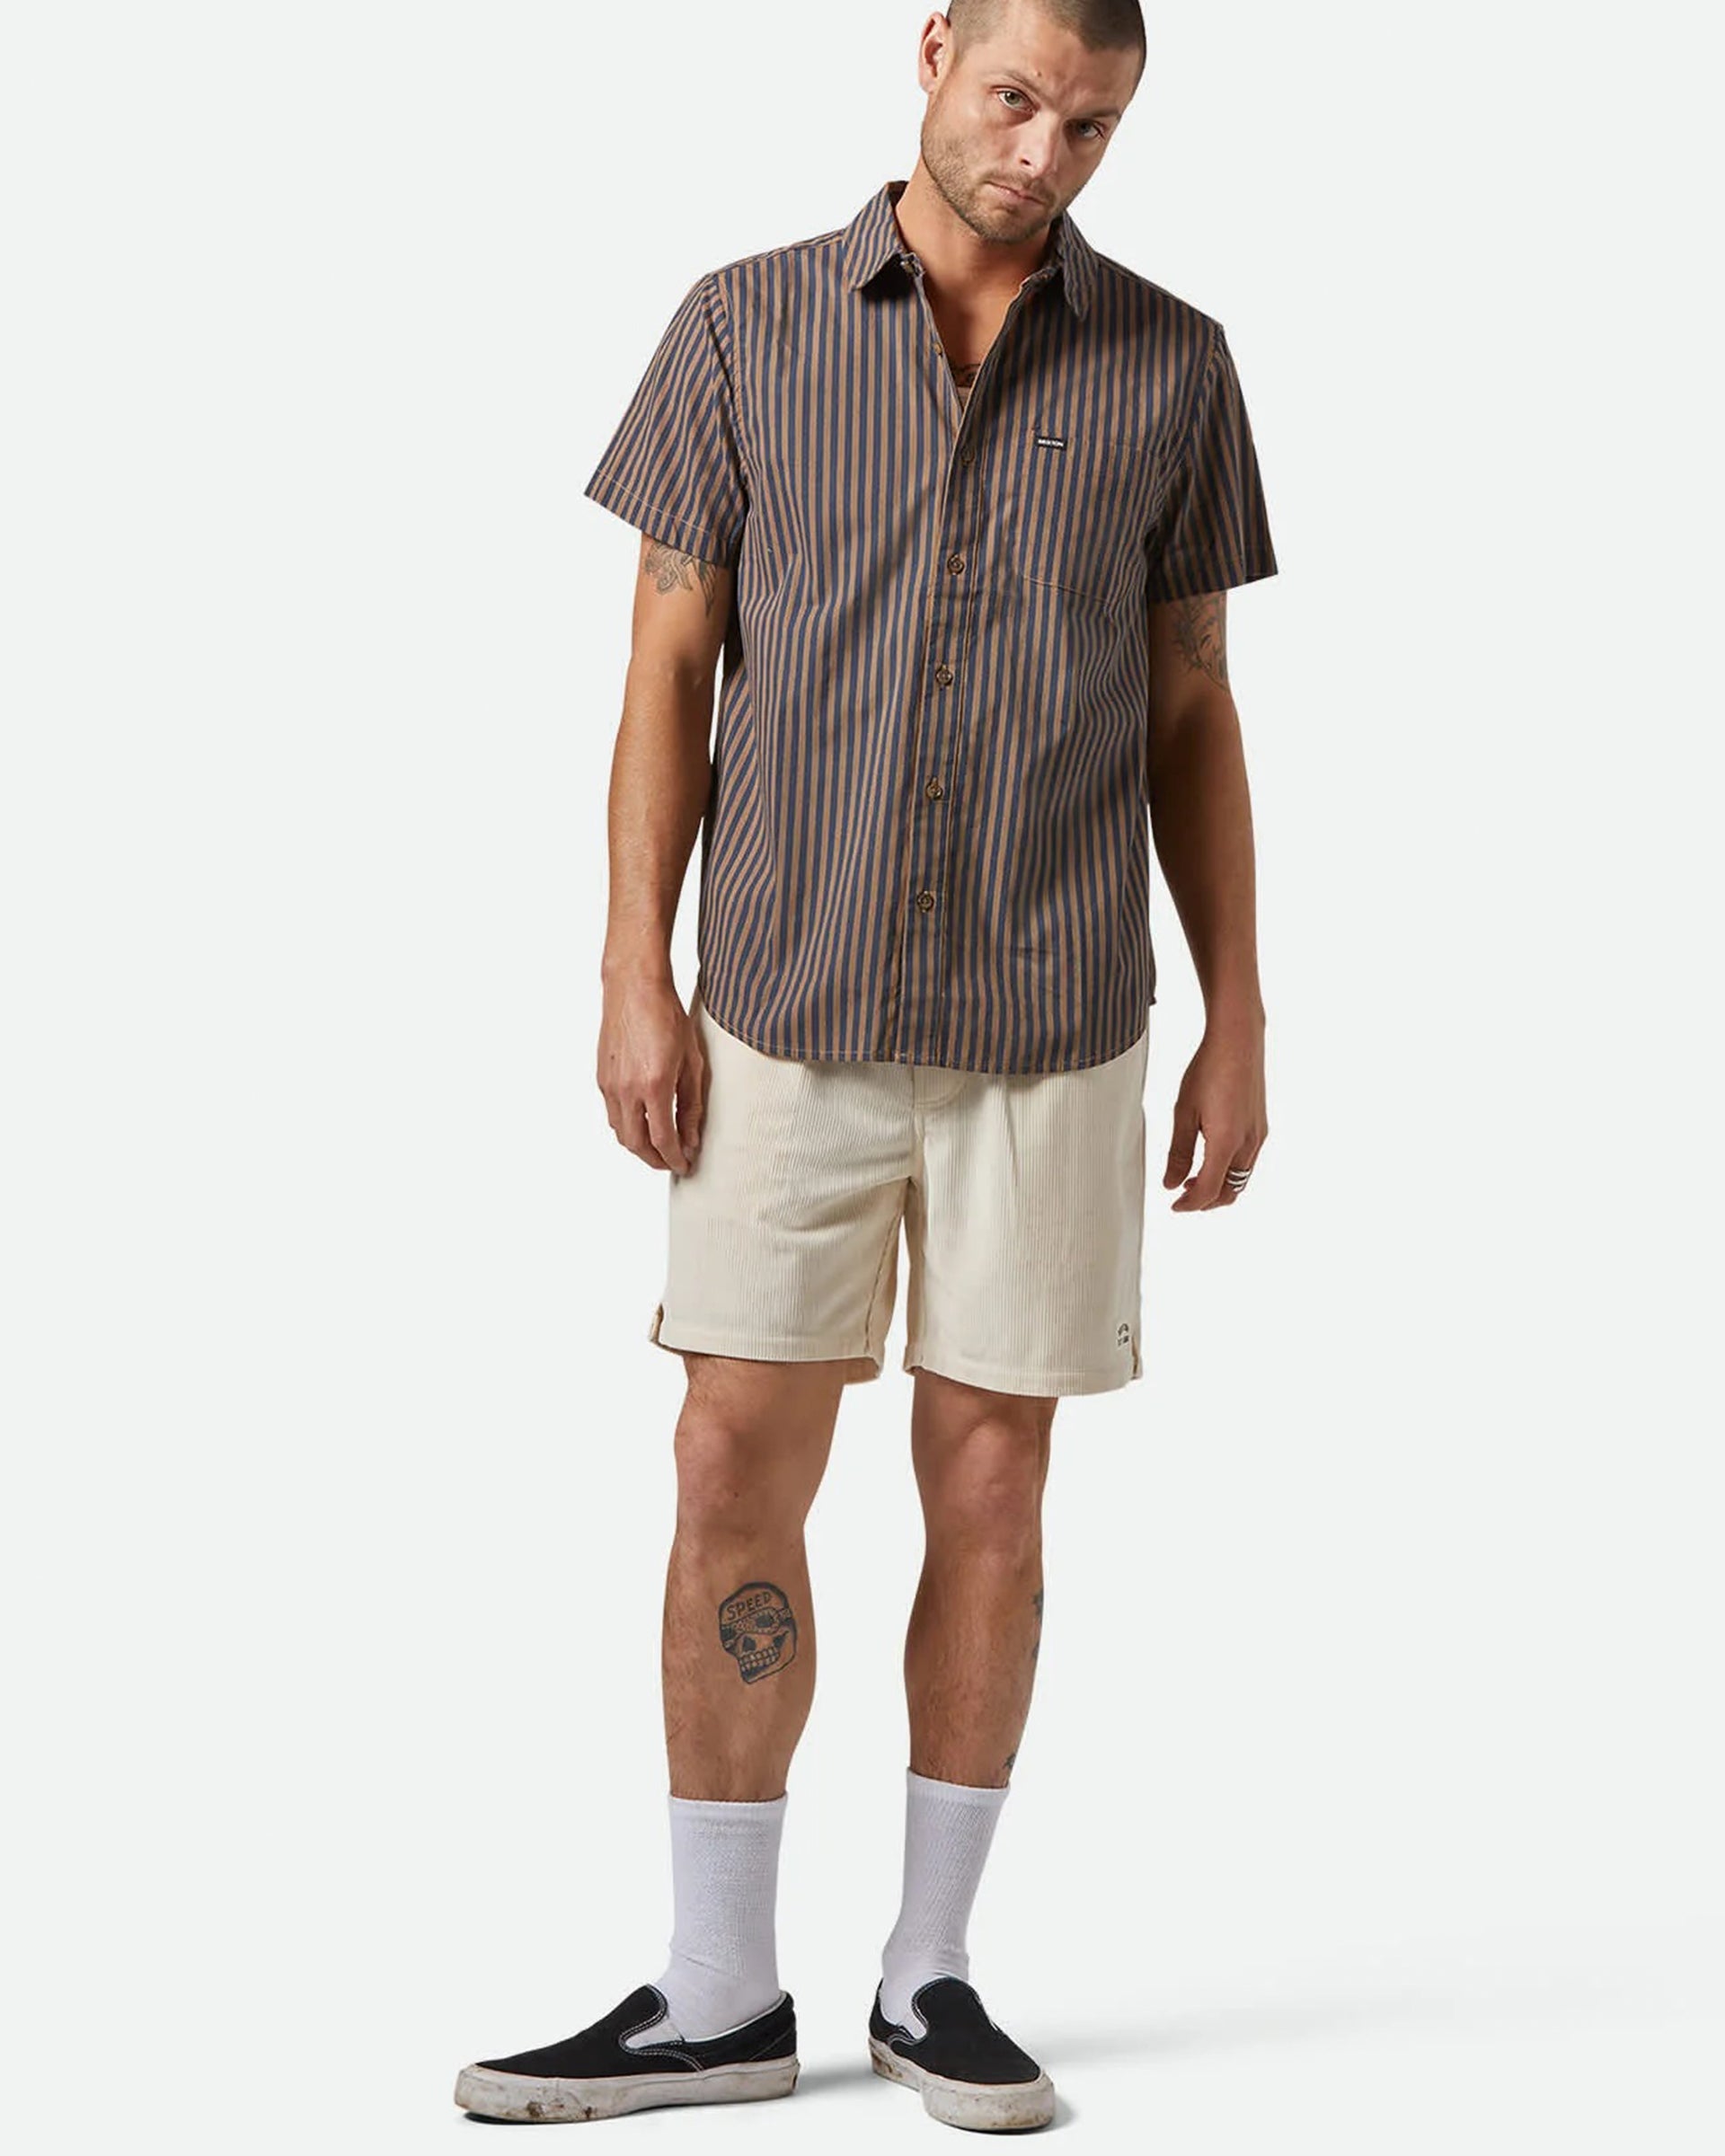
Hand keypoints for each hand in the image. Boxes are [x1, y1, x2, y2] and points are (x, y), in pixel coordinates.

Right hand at [597, 975, 706, 1174]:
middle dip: (655, 1160)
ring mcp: (610, 1085)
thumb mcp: (691, 1061)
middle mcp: (627, 1089)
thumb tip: (692, 1137)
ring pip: (621, 1132)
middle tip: (671, 1162)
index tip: (685, 1165)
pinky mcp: (602, 1078)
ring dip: (639, 1146)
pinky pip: (612, 1114)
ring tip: (658, 1147)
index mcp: (653, 1085)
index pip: (663, 1139)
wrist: (634, 988)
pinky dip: (627, 1127)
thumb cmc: (666, 1017)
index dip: (674, 1158)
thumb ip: (691, 1103)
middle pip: (637, 1144)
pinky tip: (642, 1122)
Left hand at [1163, 1013, 1266, 1210]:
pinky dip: (1230, 1171)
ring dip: (1219, 1187)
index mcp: (1227, 1143)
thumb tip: (1171, 1184)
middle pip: (1230, 1191)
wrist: (1238, 1041)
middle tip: (1183, 1196)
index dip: (1189, 1204)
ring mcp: (1259, 1136)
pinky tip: (1212, 1157)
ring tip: (1194, 1178)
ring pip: (1241, 1179)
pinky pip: (1248, 1162)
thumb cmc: (1209, 1070)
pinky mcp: (1261, 1127)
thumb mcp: (1184, 1113)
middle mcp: (1249, 1144)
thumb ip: (1178, 1152)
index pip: (1208, 1191)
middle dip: (1206, 1201)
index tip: (1174, 1206)